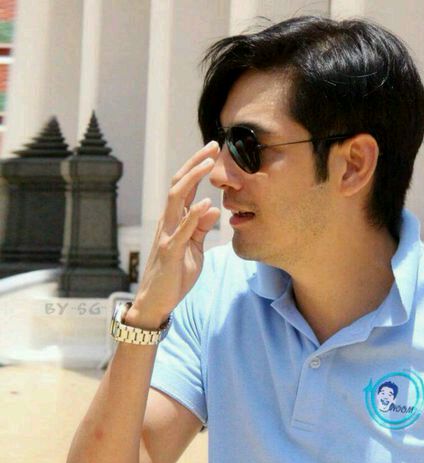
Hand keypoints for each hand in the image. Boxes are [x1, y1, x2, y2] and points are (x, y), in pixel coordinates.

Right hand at [126, 141, 220, 328]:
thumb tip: (213, 209)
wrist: (156, 301)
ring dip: (192, 180)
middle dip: (195, 164)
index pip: (185, 187)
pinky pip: (181, 231)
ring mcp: (167, 235)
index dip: (197, 168)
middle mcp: (168, 222)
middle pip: (179, 185)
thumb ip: (200, 229)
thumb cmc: (175, 274)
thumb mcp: (193, 248)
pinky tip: (205, 204)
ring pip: (176, 200)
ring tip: (209, 165)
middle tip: (213, 147)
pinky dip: (192, 217)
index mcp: (175, 221)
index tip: (213, 152)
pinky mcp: (170, 252)